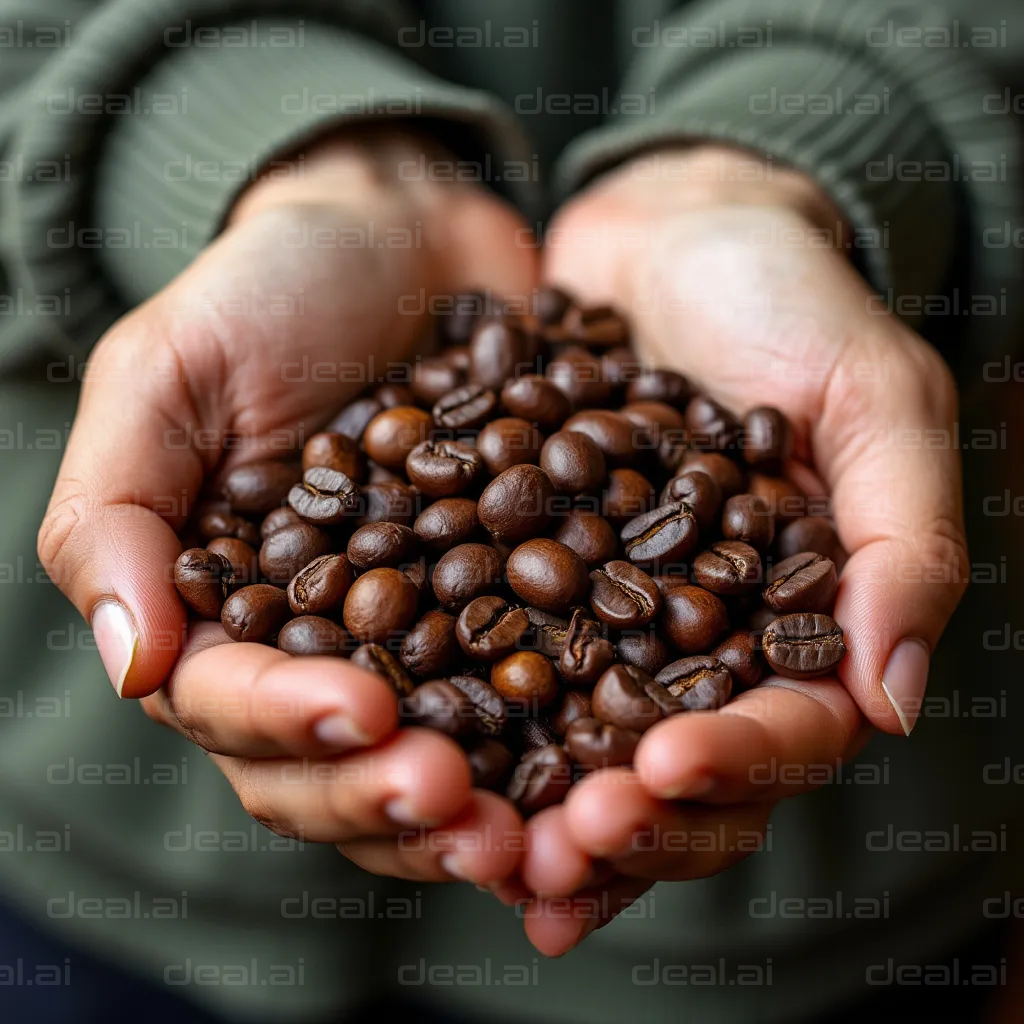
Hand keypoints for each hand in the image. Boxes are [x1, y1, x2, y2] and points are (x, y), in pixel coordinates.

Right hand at [38, 129, 536, 882]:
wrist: (403, 236)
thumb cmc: (271, 290)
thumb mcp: (169, 372)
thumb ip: (117, 512)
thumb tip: (131, 665)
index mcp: (218, 610)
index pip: (229, 704)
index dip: (287, 725)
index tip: (364, 714)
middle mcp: (316, 647)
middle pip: (334, 764)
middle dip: (387, 793)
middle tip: (459, 802)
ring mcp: (419, 639)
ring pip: (432, 757)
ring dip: (476, 807)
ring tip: (533, 827)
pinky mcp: (509, 612)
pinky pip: (533, 694)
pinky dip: (559, 741)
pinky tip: (606, 759)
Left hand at [516, 145, 966, 952]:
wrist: (670, 234)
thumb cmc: (788, 301)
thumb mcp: (872, 398)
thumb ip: (901, 540)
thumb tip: (889, 700)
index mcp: (796, 624)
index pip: (786, 731)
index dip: (736, 767)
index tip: (663, 771)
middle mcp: (698, 647)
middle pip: (672, 778)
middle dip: (623, 826)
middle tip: (553, 854)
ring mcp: (603, 622)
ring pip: (576, 752)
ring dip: (530, 811)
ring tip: (475, 844)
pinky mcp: (520, 581)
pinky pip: (489, 670)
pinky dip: (459, 723)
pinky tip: (401, 763)